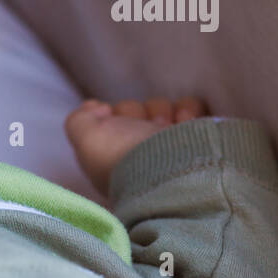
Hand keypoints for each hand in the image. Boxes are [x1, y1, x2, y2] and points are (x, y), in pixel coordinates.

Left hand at [64, 96, 209, 196]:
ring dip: (161, 112)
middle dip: (135, 113)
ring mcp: (171, 147)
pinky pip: (190, 108)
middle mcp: (140, 153)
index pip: (106, 121)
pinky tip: (184, 123)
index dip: (107, 117)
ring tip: (165, 128)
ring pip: (160, 107)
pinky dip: (188, 110)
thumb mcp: (85, 140)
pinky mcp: (199, 139)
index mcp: (112, 159)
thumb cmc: (123, 156)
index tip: (110, 119)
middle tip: (141, 131)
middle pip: (133, 111)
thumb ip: (79, 120)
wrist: (172, 170)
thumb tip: (100, 108)